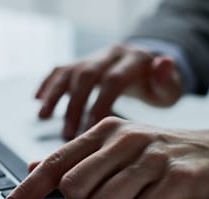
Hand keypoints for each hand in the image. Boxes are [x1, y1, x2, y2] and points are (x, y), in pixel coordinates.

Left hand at [0, 117, 208, 198]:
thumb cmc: (161, 155)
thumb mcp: (116, 149)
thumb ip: (75, 159)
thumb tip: (32, 165)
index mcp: (104, 131)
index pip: (54, 164)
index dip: (26, 191)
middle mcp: (124, 138)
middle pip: (75, 189)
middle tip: (114, 195)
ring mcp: (152, 156)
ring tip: (139, 197)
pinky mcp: (178, 177)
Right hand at [36, 43, 183, 139]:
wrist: (147, 67)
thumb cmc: (157, 87)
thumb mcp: (170, 88)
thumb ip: (167, 81)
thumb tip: (164, 63)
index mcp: (133, 60)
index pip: (112, 80)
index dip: (99, 105)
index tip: (91, 131)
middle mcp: (111, 54)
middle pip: (86, 75)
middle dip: (75, 105)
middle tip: (68, 134)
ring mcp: (94, 57)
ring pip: (69, 71)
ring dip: (55, 95)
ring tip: (43, 118)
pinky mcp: (81, 62)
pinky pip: (60, 69)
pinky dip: (47, 84)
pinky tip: (37, 100)